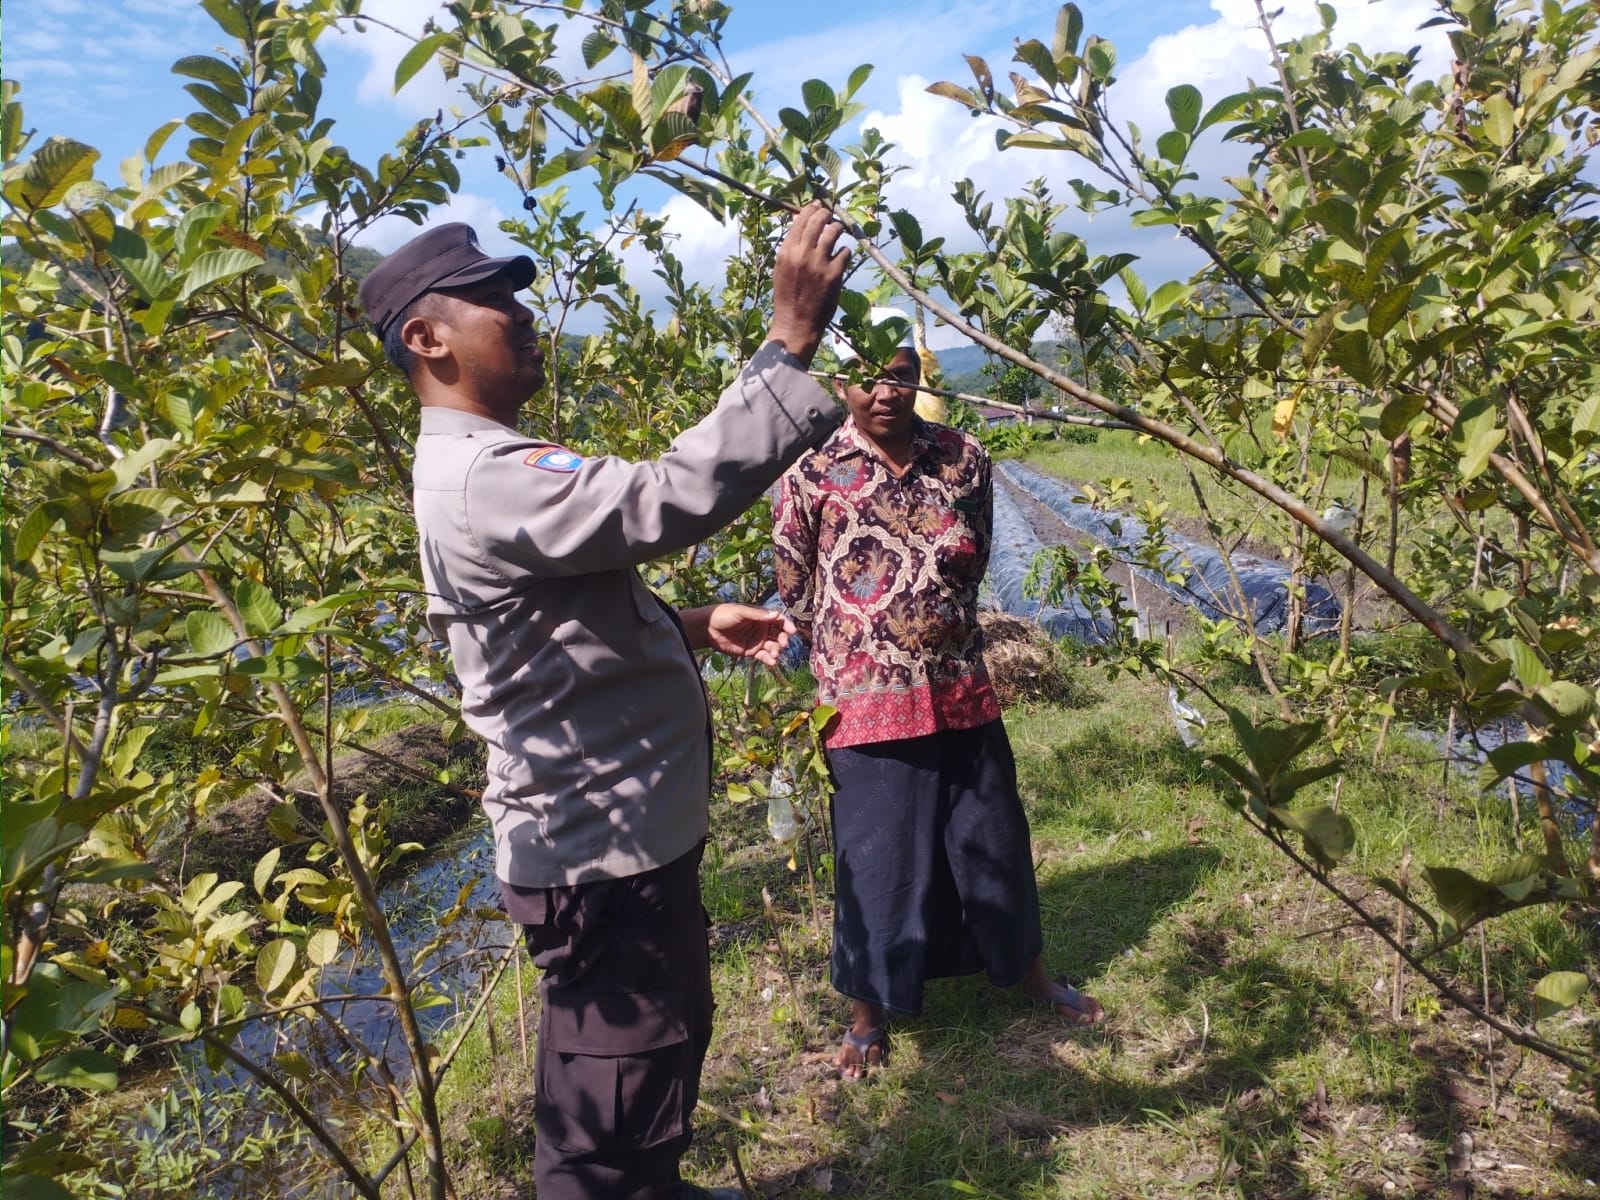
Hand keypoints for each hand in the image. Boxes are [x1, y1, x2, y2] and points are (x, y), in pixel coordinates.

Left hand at [686, 604, 795, 666]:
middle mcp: (762, 628)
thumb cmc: (723, 615)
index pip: (779, 620)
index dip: (787, 625)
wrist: (707, 629)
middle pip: (779, 634)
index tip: (792, 631)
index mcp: (761, 616)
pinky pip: (764, 656)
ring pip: (773, 646)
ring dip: (776, 651)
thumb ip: (758, 615)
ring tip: (775, 655)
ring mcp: (757, 640)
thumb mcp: (740, 612)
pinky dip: (769, 659)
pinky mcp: (751, 652)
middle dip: (783, 640)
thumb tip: (776, 615)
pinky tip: (772, 662)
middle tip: (782, 645)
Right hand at [766, 202, 849, 365]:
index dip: (811, 209)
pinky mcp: (834, 274)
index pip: (801, 220)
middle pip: (818, 221)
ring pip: (834, 232)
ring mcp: (819, 263)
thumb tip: (801, 224)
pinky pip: (845, 252)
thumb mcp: (782, 269)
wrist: (796, 323)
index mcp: (786, 252)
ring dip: (838, 229)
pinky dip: (845, 252)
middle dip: (827, 213)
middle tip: (831, 215)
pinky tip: (841, 258)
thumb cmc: (788, 297)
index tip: (818, 205)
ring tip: (838, 231)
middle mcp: (802, 254)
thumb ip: (791, 248)